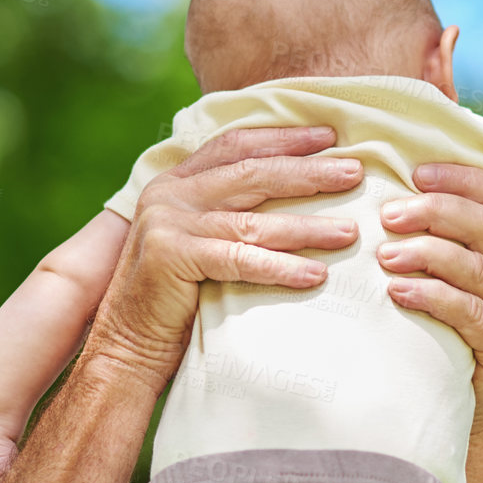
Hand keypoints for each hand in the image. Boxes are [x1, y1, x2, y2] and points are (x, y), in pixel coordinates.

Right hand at [84, 126, 363, 391]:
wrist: (127, 345)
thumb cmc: (176, 299)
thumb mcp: (201, 242)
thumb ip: (229, 213)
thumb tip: (296, 197)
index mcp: (177, 181)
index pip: (236, 145)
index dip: (284, 138)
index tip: (329, 136)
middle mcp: (169, 193)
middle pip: (251, 173)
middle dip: (308, 171)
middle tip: (355, 173)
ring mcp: (167, 223)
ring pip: (252, 219)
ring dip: (307, 226)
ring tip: (349, 232)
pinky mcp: (171, 256)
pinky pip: (239, 259)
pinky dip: (280, 267)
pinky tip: (315, 274)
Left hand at [377, 164, 482, 432]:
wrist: (461, 400)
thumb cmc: (444, 327)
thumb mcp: (449, 275)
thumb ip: (441, 236)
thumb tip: (392, 189)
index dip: (461, 179)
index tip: (417, 173)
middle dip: (436, 213)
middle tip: (389, 215)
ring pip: (477, 268)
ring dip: (427, 255)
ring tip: (386, 255)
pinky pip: (471, 311)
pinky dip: (433, 296)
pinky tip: (399, 292)